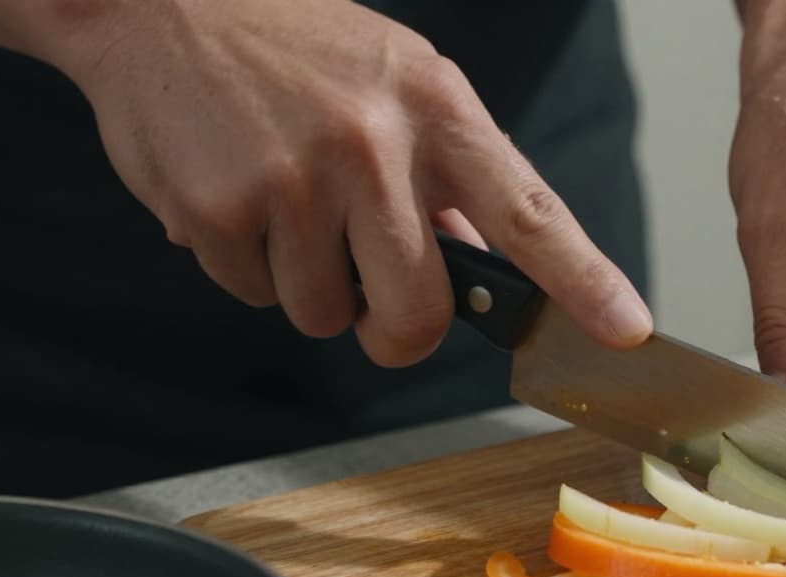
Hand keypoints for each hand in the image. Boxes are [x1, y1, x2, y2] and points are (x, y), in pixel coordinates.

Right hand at [44, 0, 650, 363]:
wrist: (160, 4)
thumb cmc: (296, 50)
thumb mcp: (395, 83)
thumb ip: (445, 176)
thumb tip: (474, 262)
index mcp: (436, 108)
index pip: (529, 212)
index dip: (583, 280)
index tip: (624, 328)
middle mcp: (373, 146)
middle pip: (420, 315)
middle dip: (397, 335)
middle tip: (376, 307)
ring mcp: (293, 181)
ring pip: (324, 316)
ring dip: (309, 287)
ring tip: (286, 205)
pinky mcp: (220, 212)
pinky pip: (253, 296)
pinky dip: (247, 267)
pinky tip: (237, 197)